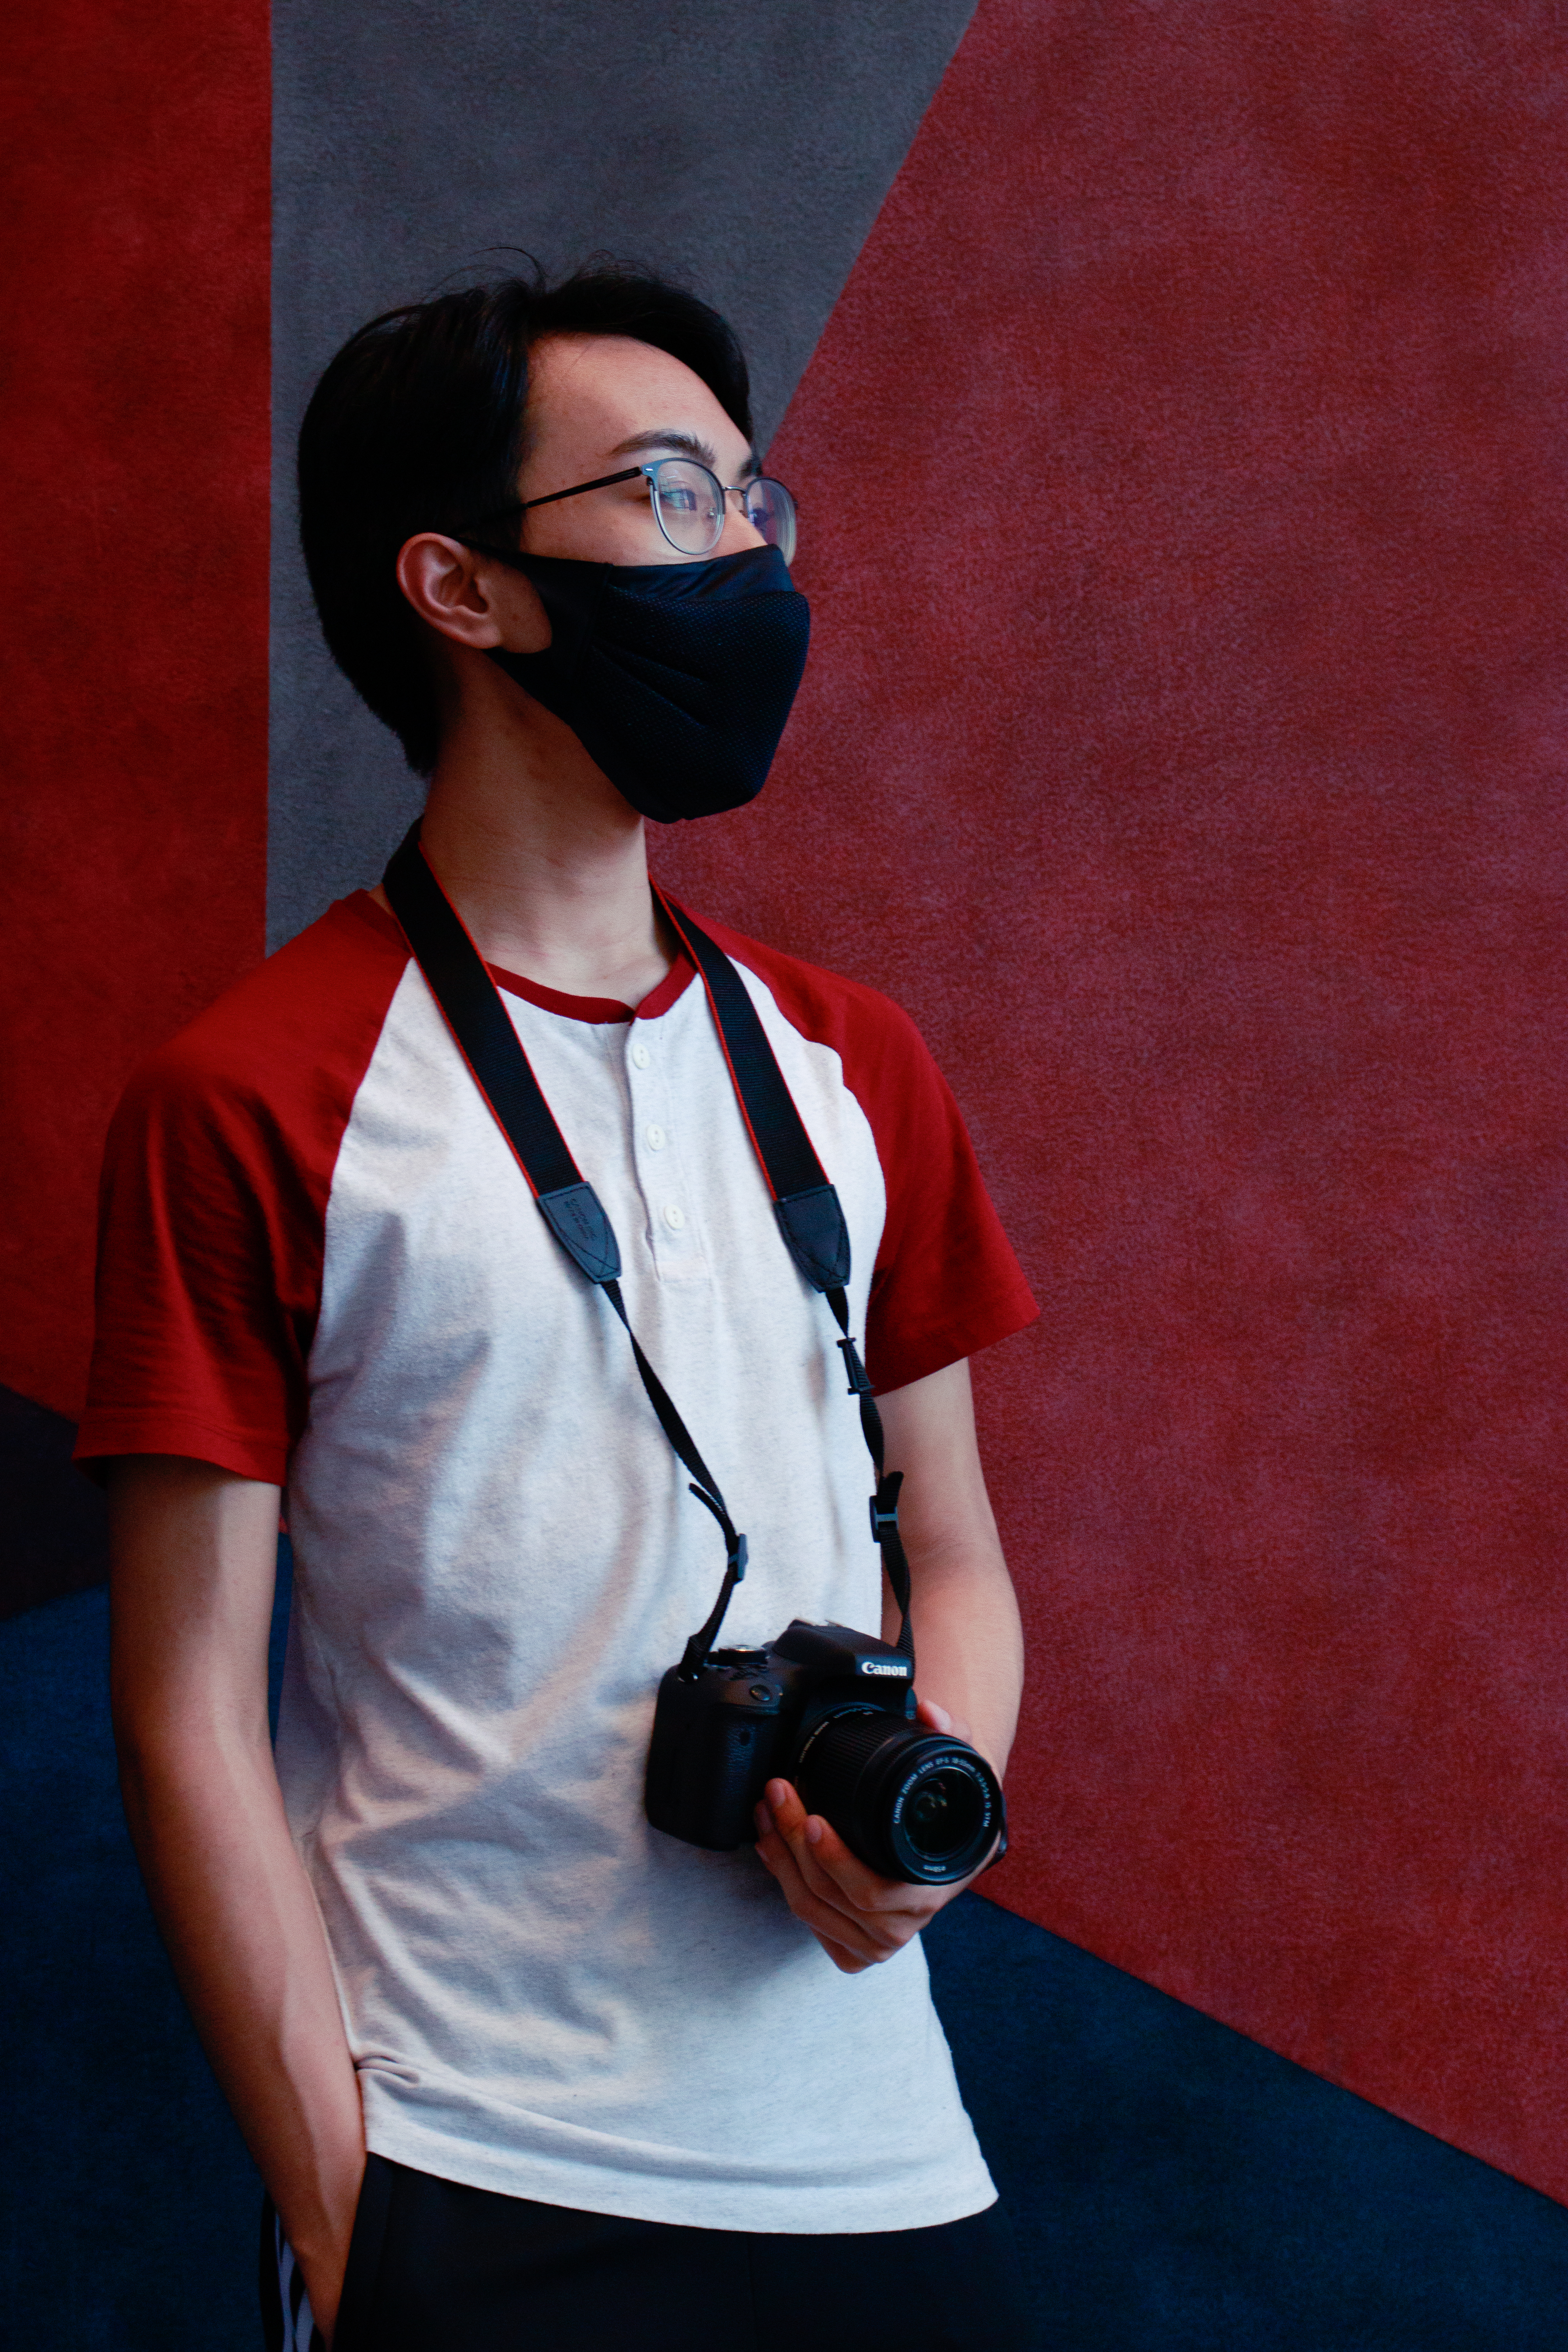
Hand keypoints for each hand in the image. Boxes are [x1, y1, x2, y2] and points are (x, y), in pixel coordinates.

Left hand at [752, 1702, 992, 1973]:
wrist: (954, 1848)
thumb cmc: (951, 1813)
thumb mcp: (960, 1772)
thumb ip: (949, 1734)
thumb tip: (929, 1712)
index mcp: (932, 1887)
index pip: (874, 1892)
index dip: (836, 1859)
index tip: (811, 1819)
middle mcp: (905, 1923)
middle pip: (830, 1894)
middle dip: (792, 1841)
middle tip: (777, 1795)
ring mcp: (877, 1942)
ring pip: (811, 1908)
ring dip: (778, 1858)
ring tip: (766, 1813)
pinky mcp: (855, 1949)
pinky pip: (810, 1921)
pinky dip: (784, 1881)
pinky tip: (772, 1847)